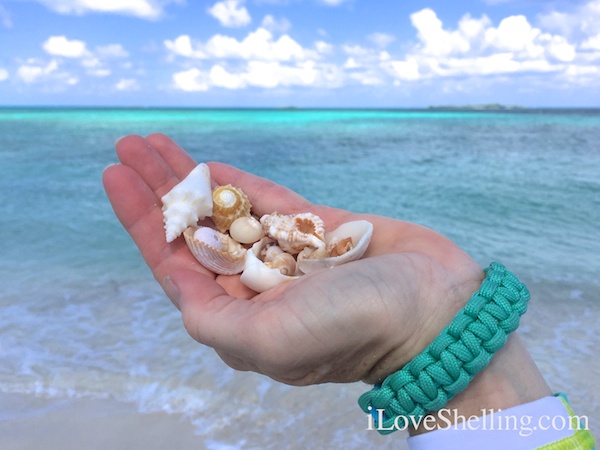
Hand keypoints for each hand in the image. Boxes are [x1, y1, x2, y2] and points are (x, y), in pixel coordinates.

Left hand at [103, 133, 484, 385]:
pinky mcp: (317, 230)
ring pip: (228, 211)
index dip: (142, 220)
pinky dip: (239, 183)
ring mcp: (288, 255)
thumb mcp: (271, 342)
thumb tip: (183, 291)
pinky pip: (269, 202)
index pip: (175, 263)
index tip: (117, 177)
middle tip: (131, 146)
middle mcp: (258, 287)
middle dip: (161, 190)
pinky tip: (211, 165)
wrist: (434, 309)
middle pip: (195, 231)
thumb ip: (215, 321)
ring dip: (192, 178)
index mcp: (239, 317)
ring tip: (157, 143)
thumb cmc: (353, 329)